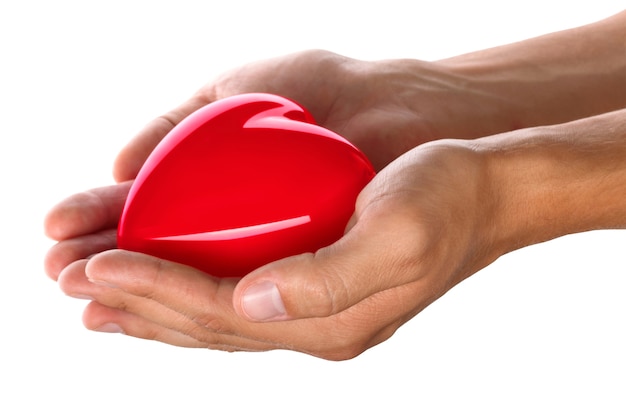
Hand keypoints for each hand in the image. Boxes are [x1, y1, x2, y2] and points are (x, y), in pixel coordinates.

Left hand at [44, 49, 503, 279]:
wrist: (488, 197)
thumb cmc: (446, 199)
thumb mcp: (399, 233)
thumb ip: (327, 279)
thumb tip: (251, 304)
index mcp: (331, 318)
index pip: (221, 311)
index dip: (155, 291)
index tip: (98, 269)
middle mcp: (318, 325)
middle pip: (209, 326)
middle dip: (138, 308)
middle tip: (72, 293)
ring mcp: (318, 312)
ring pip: (219, 322)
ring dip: (158, 312)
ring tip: (102, 306)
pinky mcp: (319, 291)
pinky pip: (241, 305)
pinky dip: (194, 298)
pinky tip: (172, 291)